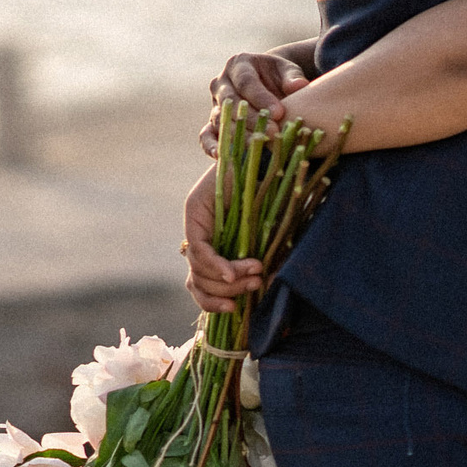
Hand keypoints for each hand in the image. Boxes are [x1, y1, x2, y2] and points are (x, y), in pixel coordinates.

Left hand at [181, 166, 265, 312]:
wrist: (266, 157)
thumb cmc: (273, 196)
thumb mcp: (265, 236)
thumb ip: (258, 260)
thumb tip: (264, 290)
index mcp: (212, 244)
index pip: (200, 282)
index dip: (212, 301)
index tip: (235, 308)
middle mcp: (198, 234)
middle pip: (197, 280)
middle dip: (227, 291)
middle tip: (256, 285)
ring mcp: (194, 221)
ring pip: (198, 268)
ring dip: (228, 279)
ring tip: (256, 273)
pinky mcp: (195, 210)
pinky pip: (200, 249)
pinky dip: (218, 265)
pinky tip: (234, 273)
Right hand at [198, 49, 312, 154]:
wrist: (268, 85)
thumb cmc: (278, 77)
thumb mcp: (287, 70)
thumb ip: (292, 77)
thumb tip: (299, 85)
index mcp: (238, 64)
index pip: (246, 81)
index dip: (261, 98)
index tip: (279, 113)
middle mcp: (221, 84)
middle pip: (231, 102)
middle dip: (252, 119)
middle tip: (273, 132)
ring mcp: (214, 104)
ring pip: (220, 120)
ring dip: (238, 134)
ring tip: (258, 146)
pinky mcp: (213, 124)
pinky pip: (206, 135)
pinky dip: (211, 146)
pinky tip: (220, 156)